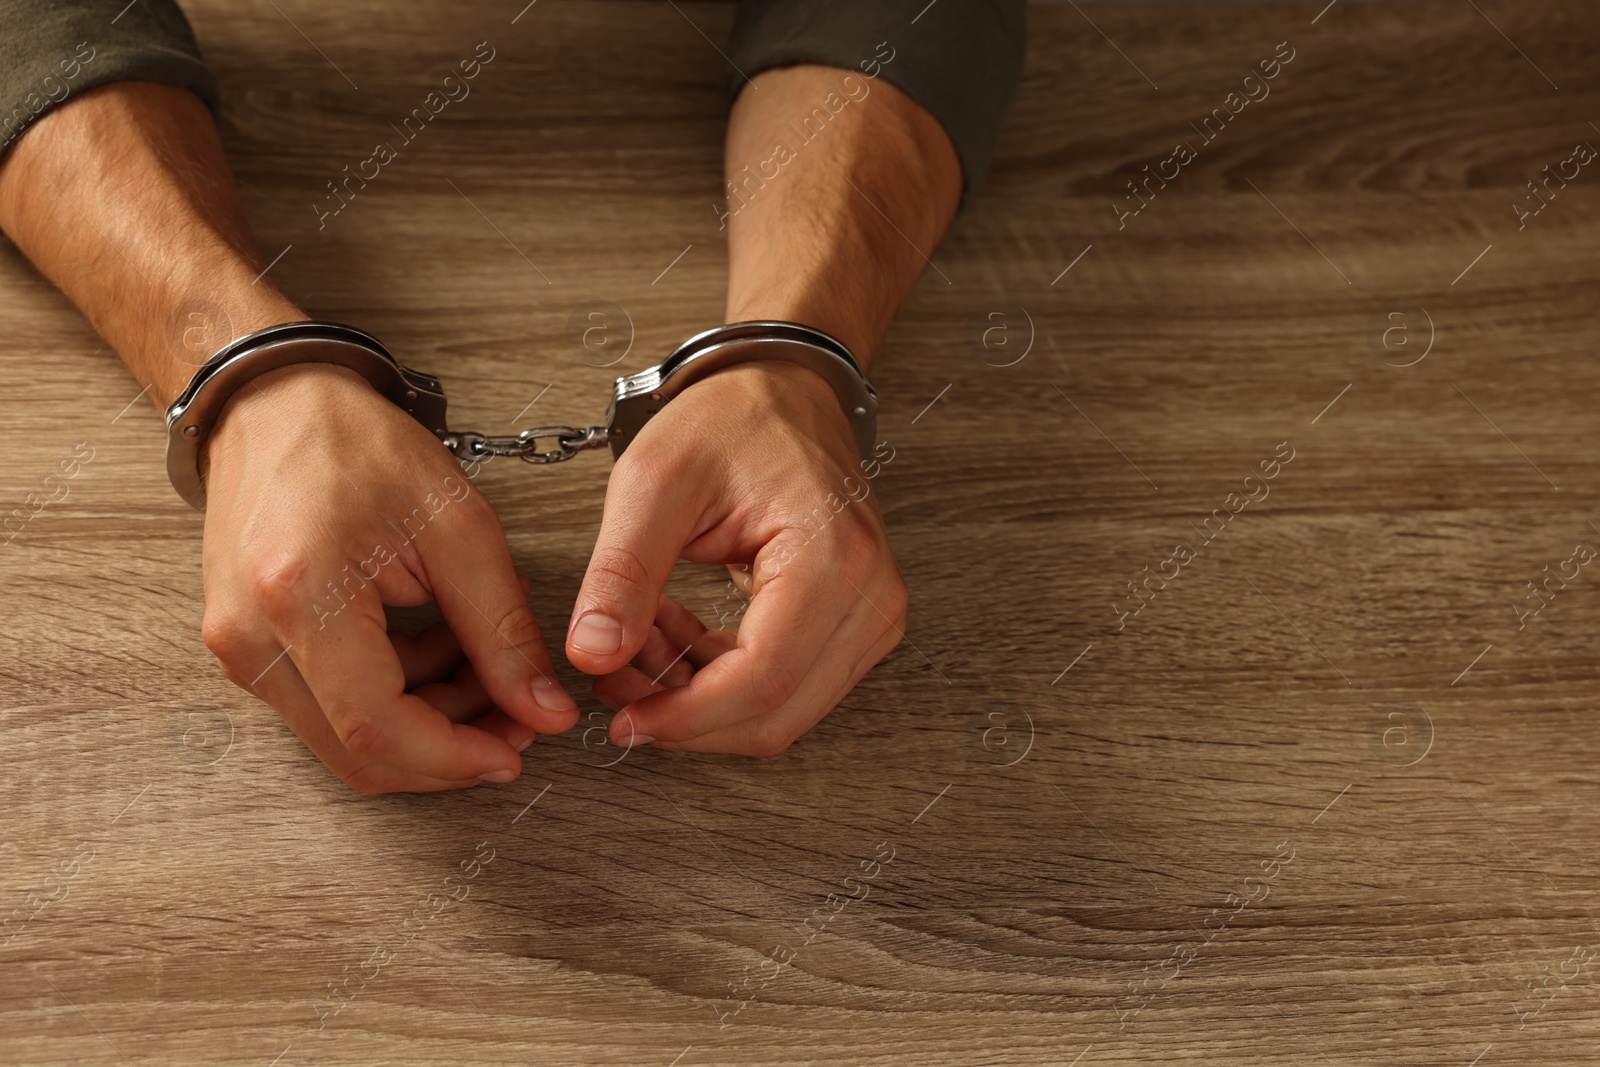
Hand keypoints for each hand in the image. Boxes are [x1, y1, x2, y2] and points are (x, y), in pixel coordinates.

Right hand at [198, 362, 578, 791]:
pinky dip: (396, 693)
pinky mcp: (248, 647)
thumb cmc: (357, 446)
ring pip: (347, 734)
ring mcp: (239, 647)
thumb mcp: (459, 528)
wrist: (276, 405)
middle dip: (450, 747)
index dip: (455, 757)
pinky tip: (440, 644)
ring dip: (429, 718)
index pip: (378, 728)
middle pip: (360, 749)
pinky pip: (330, 703)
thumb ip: (504, 631)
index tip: (517, 750)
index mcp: (299, 598)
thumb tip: (544, 711)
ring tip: (486, 659)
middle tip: (518, 713)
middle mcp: (250, 636)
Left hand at [565, 360, 906, 754]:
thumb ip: (621, 573)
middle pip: (775, 714)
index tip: (621, 717)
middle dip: (685, 716)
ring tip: (638, 644)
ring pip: (780, 712)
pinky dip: (720, 681)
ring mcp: (871, 615)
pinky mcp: (856, 624)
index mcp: (832, 557)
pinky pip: (787, 687)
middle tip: (616, 684)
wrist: (782, 390)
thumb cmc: (732, 419)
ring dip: (699, 700)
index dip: (684, 717)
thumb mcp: (655, 482)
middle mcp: (870, 596)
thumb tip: (593, 655)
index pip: (761, 680)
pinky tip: (674, 638)